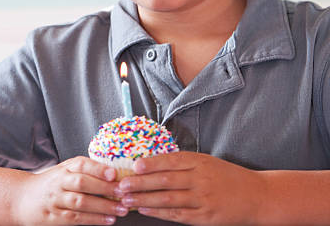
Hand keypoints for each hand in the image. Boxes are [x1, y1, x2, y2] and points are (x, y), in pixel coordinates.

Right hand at [13, 156, 128, 224]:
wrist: (22, 198)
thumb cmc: (51, 183)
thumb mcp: (64, 171)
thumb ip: (84, 170)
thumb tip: (114, 171)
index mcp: (64, 168)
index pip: (81, 164)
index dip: (98, 168)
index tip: (114, 173)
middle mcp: (60, 182)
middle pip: (82, 183)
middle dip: (104, 188)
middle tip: (123, 192)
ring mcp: (56, 201)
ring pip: (81, 202)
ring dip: (103, 207)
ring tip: (120, 209)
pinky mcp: (55, 218)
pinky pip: (76, 219)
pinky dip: (93, 220)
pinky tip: (107, 220)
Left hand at [114, 151, 265, 224]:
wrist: (256, 195)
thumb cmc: (227, 176)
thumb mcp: (207, 162)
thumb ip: (184, 163)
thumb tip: (154, 163)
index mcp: (200, 161)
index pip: (171, 161)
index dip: (151, 164)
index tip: (133, 166)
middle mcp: (200, 179)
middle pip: (166, 180)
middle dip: (141, 183)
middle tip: (122, 185)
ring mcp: (203, 199)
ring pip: (168, 199)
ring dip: (145, 199)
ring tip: (127, 199)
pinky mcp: (205, 217)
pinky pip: (178, 214)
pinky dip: (159, 212)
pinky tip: (145, 209)